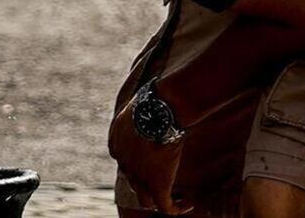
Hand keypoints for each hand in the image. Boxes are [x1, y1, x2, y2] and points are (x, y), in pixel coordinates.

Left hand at [108, 93, 193, 214]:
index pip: (125, 160)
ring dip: (158, 199)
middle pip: (133, 180)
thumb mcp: (139, 103)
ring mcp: (139, 177)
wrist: (160, 109)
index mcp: (116, 143)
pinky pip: (165, 206)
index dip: (138, 163)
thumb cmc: (153, 99)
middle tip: (165, 177)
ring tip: (174, 197)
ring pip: (145, 199)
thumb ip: (142, 110)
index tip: (152, 161)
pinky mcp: (157, 184)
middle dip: (147, 181)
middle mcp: (123, 163)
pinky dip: (177, 208)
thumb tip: (154, 98)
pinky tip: (188, 203)